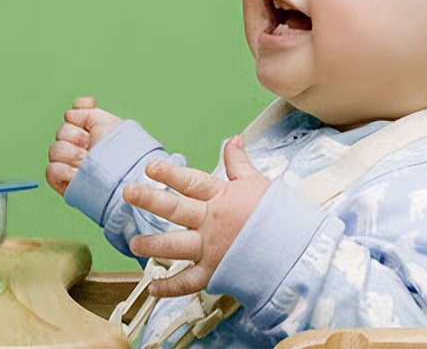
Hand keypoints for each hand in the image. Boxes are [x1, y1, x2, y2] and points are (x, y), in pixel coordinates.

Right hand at [45, 96, 122, 194]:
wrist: (125, 175)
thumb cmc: (122, 150)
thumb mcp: (108, 123)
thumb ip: (87, 111)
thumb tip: (68, 114)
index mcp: (90, 132)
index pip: (72, 115)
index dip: (78, 115)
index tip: (89, 122)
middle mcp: (79, 147)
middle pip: (61, 131)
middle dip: (76, 136)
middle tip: (91, 146)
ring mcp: (71, 165)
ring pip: (54, 150)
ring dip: (71, 154)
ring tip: (86, 161)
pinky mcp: (65, 183)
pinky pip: (51, 170)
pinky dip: (63, 170)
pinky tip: (77, 173)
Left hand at [124, 136, 268, 296]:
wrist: (298, 250)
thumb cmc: (279, 216)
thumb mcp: (258, 183)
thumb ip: (239, 163)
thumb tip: (233, 139)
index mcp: (221, 197)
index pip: (191, 181)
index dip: (169, 173)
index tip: (150, 168)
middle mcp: (212, 222)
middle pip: (175, 209)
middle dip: (150, 200)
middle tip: (129, 192)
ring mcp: (212, 248)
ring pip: (175, 245)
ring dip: (152, 244)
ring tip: (134, 243)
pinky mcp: (216, 272)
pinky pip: (188, 281)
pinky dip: (170, 286)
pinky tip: (153, 287)